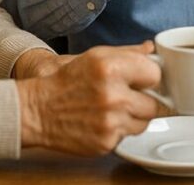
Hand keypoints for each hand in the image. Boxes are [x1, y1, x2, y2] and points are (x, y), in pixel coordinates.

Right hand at [17, 41, 160, 154]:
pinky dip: (117, 131)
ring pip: (143, 123)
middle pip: (154, 104)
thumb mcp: (96, 57)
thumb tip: (152, 50)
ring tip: (112, 109)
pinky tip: (101, 121)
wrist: (38, 110)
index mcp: (112, 68)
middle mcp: (113, 97)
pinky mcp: (105, 143)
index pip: (155, 74)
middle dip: (143, 100)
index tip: (141, 79)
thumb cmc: (68, 81)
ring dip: (132, 117)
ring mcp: (110, 123)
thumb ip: (128, 53)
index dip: (148, 77)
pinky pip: (126, 137)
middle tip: (124, 96)